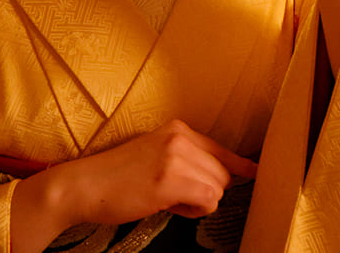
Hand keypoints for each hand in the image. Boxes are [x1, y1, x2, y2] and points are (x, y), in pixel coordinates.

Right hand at [11, 120, 256, 252]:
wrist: (82, 185)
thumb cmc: (115, 178)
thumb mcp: (154, 155)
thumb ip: (185, 159)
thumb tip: (217, 180)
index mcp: (177, 129)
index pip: (221, 149)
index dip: (240, 165)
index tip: (257, 171)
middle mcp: (181, 137)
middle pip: (222, 174)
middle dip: (204, 191)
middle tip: (172, 196)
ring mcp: (176, 156)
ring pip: (217, 189)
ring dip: (197, 203)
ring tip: (165, 199)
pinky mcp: (170, 179)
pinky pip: (208, 201)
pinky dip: (193, 211)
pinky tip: (167, 205)